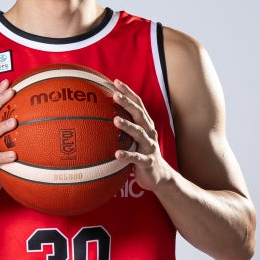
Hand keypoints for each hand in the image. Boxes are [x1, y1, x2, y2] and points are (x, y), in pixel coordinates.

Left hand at [113, 79, 172, 194]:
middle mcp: (149, 133)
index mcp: (146, 125)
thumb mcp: (134, 140)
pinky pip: (136, 158)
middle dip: (128, 103)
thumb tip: (100, 120)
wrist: (160, 177)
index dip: (128, 92)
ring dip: (127, 126)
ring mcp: (149, 147)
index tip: (115, 81)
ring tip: (115, 120)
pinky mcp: (147, 162)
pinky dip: (127, 156)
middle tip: (115, 94)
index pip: (138, 104)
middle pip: (139, 114)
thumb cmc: (141, 156)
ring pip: (139, 133)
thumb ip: (124, 129)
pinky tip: (116, 154)